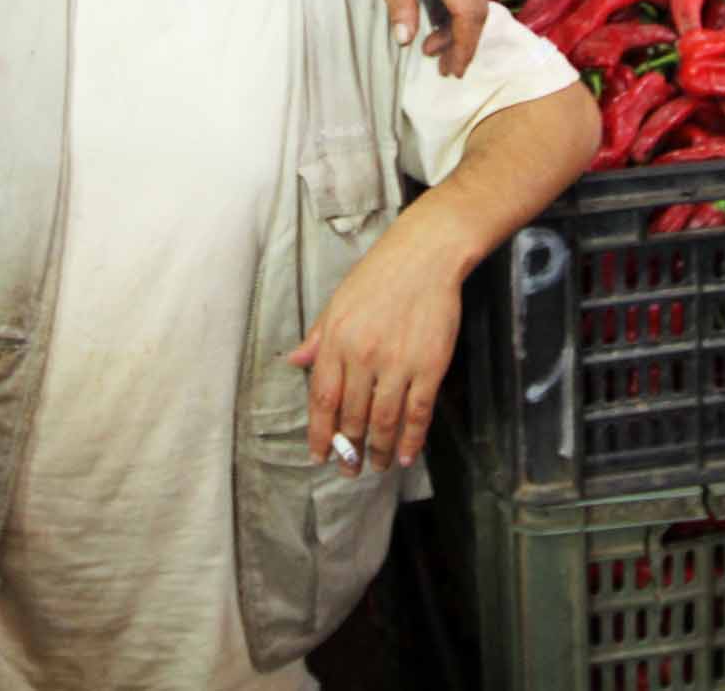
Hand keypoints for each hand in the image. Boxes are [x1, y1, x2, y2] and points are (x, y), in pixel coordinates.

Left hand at [286, 209, 469, 476]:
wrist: (425, 255)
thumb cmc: (378, 275)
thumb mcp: (338, 302)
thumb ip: (318, 337)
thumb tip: (294, 362)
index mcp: (336, 341)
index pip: (322, 399)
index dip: (320, 433)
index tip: (320, 455)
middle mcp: (363, 356)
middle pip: (352, 416)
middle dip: (349, 449)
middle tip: (349, 469)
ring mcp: (398, 363)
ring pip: (384, 421)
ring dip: (380, 450)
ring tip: (378, 467)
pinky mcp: (429, 366)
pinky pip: (418, 412)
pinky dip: (412, 439)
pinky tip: (407, 455)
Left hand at [348, 0, 485, 77]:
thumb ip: (399, 1)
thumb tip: (407, 42)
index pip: (468, 12)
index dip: (463, 45)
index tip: (452, 70)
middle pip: (478, 8)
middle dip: (466, 42)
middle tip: (447, 69)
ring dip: (461, 27)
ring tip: (434, 49)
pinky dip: (457, 10)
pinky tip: (437, 23)